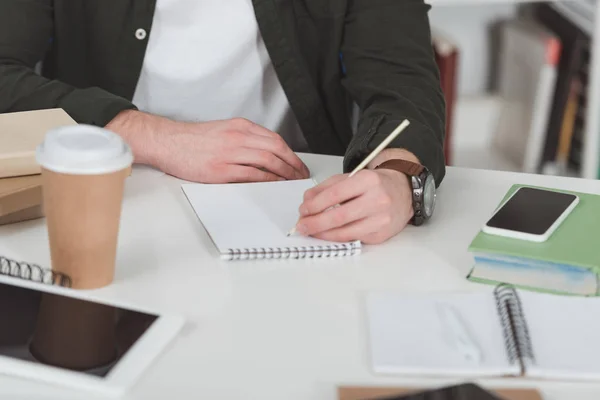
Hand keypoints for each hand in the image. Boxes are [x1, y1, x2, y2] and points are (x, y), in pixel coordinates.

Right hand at [106, 111, 309, 182]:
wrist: (168, 142)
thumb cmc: (192, 140)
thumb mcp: (223, 131)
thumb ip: (244, 140)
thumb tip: (265, 154)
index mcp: (240, 127)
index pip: (275, 139)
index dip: (291, 154)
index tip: (298, 164)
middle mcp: (238, 137)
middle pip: (276, 149)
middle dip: (293, 165)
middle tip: (301, 176)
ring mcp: (230, 153)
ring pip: (268, 161)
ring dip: (285, 173)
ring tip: (292, 183)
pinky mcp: (222, 169)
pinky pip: (252, 174)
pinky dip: (268, 180)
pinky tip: (274, 185)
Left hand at [295, 168, 412, 243]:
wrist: (403, 193)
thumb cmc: (375, 185)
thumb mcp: (352, 178)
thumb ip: (327, 188)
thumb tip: (306, 202)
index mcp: (368, 180)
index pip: (335, 194)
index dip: (315, 205)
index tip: (302, 210)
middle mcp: (378, 200)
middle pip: (339, 216)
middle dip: (315, 223)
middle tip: (301, 226)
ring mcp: (381, 220)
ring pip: (346, 232)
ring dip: (324, 234)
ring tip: (312, 232)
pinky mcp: (381, 235)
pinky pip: (354, 239)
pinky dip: (338, 238)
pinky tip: (328, 235)